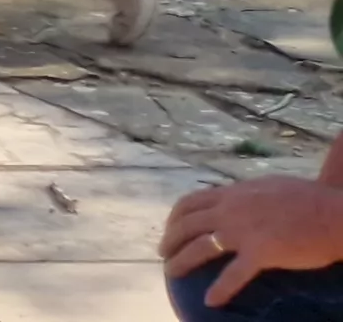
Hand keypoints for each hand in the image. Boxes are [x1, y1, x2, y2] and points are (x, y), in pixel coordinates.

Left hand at [164, 176, 342, 302]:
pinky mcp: (260, 253)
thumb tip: (237, 197)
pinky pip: (233, 275)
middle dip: (170, 239)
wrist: (333, 214)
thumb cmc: (311, 200)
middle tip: (163, 253)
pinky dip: (219, 290)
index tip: (169, 228)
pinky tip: (211, 301)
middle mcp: (231, 210)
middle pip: (187, 225)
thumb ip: (248, 195)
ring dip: (180, 262)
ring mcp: (243, 231)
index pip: (191, 201)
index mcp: (234, 194)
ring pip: (200, 247)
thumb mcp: (270, 187)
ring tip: (171, 273)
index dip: (175, 216)